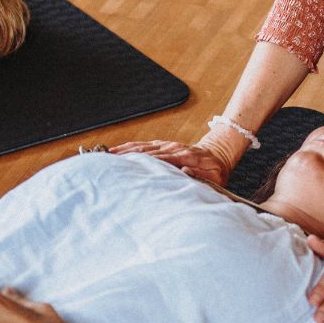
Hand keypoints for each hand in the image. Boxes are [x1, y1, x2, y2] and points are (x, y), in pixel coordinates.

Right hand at [109, 139, 231, 185]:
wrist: (218, 154)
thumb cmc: (216, 171)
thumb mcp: (214, 178)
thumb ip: (200, 175)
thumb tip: (183, 171)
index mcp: (184, 157)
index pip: (160, 160)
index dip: (143, 163)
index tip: (127, 169)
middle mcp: (173, 148)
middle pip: (146, 152)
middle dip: (127, 158)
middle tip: (107, 164)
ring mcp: (167, 145)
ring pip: (142, 147)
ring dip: (124, 152)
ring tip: (105, 157)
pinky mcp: (163, 145)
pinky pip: (144, 145)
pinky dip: (129, 147)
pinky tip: (116, 151)